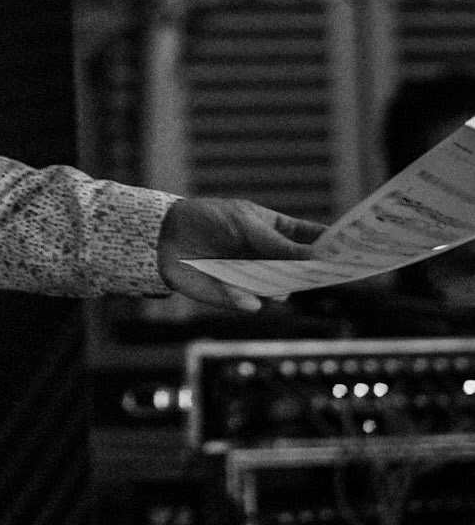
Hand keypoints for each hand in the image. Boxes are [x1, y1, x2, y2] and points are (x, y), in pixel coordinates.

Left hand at [157, 195, 323, 312]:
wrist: (165, 237)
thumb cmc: (208, 220)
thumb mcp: (246, 225)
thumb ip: (279, 244)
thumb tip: (317, 258)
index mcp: (279, 232)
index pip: (315, 239)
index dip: (337, 245)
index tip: (358, 249)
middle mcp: (273, 259)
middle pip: (305, 272)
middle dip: (315, 274)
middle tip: (325, 275)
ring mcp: (257, 280)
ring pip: (282, 292)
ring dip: (279, 287)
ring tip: (272, 282)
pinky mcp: (237, 298)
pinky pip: (253, 305)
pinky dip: (247, 299)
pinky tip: (241, 294)